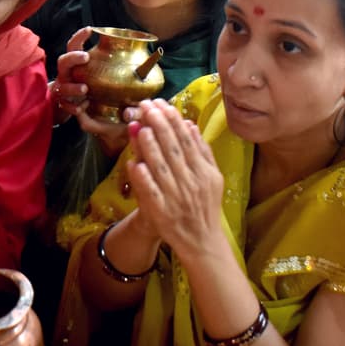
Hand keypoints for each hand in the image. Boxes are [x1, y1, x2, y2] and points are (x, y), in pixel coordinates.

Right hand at [53, 27, 130, 155]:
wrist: (69, 105)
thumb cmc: (88, 86)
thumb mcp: (97, 73)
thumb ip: (116, 66)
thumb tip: (150, 58)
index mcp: (76, 63)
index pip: (73, 45)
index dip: (79, 36)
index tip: (90, 29)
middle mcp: (67, 74)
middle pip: (63, 61)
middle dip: (73, 58)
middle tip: (86, 56)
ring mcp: (62, 89)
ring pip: (63, 86)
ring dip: (73, 87)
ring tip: (85, 89)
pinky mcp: (63, 105)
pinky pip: (66, 106)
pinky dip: (73, 106)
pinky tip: (83, 107)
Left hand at [125, 100, 222, 259]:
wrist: (202, 241)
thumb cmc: (205, 205)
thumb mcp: (211, 177)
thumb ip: (202, 152)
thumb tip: (190, 125)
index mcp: (204, 172)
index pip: (187, 141)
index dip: (173, 120)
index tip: (161, 103)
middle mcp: (191, 183)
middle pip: (174, 149)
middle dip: (159, 125)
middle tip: (146, 105)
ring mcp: (176, 198)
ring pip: (161, 168)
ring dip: (150, 146)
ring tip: (139, 126)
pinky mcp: (162, 213)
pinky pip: (150, 192)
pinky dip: (142, 178)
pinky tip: (133, 163)